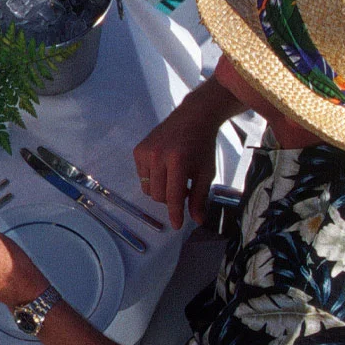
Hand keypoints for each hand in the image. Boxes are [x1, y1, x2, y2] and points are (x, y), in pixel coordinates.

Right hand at [132, 85, 231, 228]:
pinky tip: (164, 168)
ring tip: (173, 178)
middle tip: (183, 190)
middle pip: (158, 195)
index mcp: (178, 162)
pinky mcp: (139, 150)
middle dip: (170, 199)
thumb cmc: (202, 146)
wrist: (192, 118)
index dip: (175, 214)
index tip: (176, 225)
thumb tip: (197, 220)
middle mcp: (158, 156)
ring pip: (148, 188)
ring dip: (160, 190)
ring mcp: (146, 152)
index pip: (174, 196)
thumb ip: (200, 197)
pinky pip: (141, 176)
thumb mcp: (206, 172)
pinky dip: (152, 178)